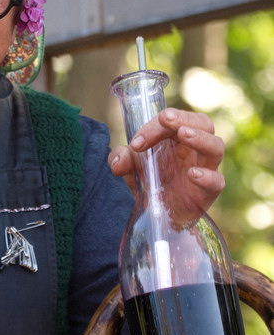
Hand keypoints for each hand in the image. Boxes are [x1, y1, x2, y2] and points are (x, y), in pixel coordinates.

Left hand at [108, 108, 224, 221]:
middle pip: (202, 123)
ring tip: (184, 134)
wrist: (159, 216)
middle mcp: (194, 149)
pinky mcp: (208, 192)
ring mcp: (205, 169)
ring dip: (200, 138)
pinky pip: (217, 181)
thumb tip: (118, 162)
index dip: (155, 125)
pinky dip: (207, 176)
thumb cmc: (151, 182)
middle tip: (165, 119)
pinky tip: (192, 174)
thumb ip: (121, 159)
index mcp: (177, 138)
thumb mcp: (130, 168)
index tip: (137, 142)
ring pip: (216, 147)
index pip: (174, 120)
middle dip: (183, 118)